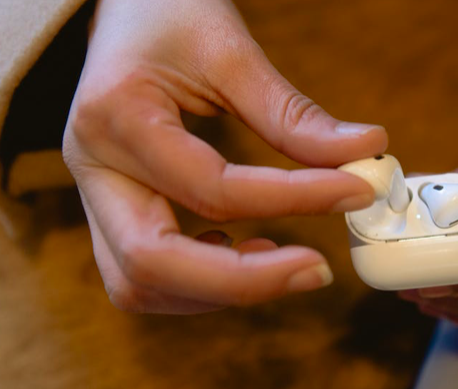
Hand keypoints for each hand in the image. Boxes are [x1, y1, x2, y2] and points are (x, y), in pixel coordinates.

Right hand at [62, 0, 386, 313]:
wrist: (122, 11)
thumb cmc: (167, 15)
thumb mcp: (228, 50)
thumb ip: (292, 114)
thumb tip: (364, 151)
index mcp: (116, 116)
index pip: (212, 188)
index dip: (294, 198)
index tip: (356, 191)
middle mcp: (92, 168)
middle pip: (150, 264)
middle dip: (243, 282)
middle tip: (316, 270)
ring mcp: (95, 196)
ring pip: (139, 284)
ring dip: (216, 292)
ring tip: (282, 262)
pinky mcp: (113, 212)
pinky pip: (144, 275)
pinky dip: (199, 284)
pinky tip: (246, 252)